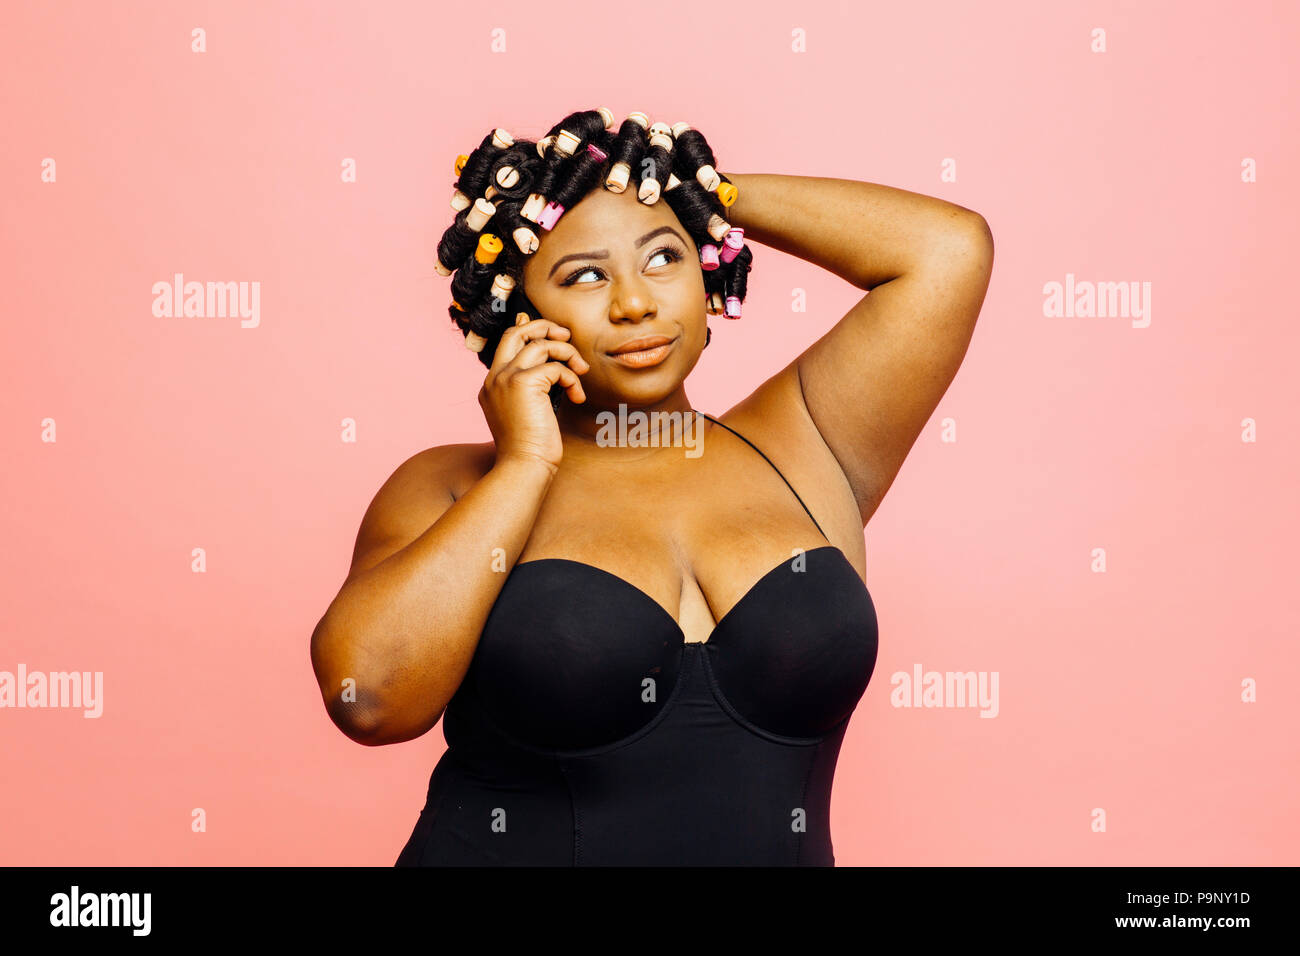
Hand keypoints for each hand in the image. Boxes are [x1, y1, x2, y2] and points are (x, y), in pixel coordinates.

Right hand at [478, 318, 587, 470]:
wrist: (523, 467)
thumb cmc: (529, 448)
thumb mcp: (526, 412)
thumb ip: (532, 388)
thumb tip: (551, 369)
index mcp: (491, 384)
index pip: (508, 343)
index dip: (530, 331)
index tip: (553, 335)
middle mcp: (495, 377)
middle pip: (517, 332)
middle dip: (544, 326)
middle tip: (566, 335)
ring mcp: (506, 378)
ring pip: (541, 345)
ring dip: (568, 353)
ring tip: (581, 371)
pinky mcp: (523, 383)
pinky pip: (556, 367)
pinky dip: (572, 378)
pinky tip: (577, 397)